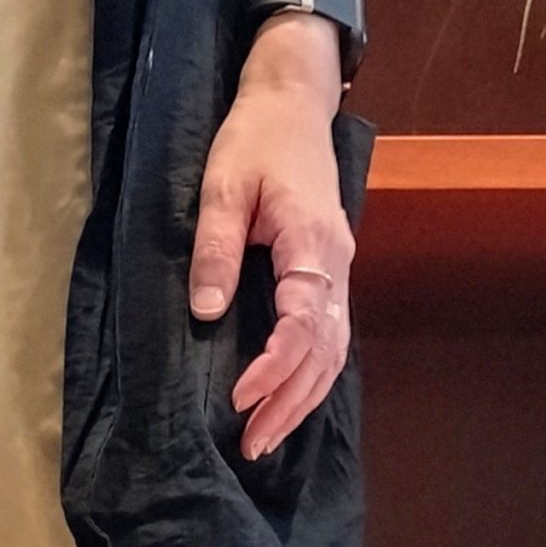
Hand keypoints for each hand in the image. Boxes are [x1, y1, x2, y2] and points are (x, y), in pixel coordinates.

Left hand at [188, 15, 353, 461]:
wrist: (292, 102)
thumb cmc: (256, 138)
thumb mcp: (222, 185)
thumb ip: (215, 249)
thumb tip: (208, 312)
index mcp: (312, 244)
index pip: (303, 325)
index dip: (274, 368)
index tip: (240, 398)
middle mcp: (336, 266)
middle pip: (324, 353)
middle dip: (289, 404)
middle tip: (252, 444)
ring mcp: (338, 272)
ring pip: (332, 353)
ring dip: (301, 400)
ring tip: (265, 437)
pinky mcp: (328, 275)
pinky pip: (328, 339)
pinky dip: (309, 378)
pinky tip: (285, 403)